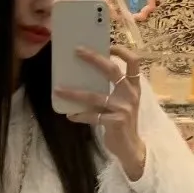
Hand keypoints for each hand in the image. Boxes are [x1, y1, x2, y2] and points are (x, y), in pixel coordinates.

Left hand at [55, 44, 146, 180]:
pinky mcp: (116, 122)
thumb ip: (111, 89)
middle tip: (77, 51)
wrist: (131, 148)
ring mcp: (124, 108)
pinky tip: (70, 115)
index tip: (107, 45)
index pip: (134, 62)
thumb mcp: (122, 102)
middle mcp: (130, 95)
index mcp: (133, 87)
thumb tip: (84, 75)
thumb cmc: (122, 121)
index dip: (122, 51)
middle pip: (112, 70)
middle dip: (94, 58)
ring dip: (74, 92)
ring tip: (59, 89)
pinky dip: (79, 115)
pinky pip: (93, 116)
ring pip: (95, 96)